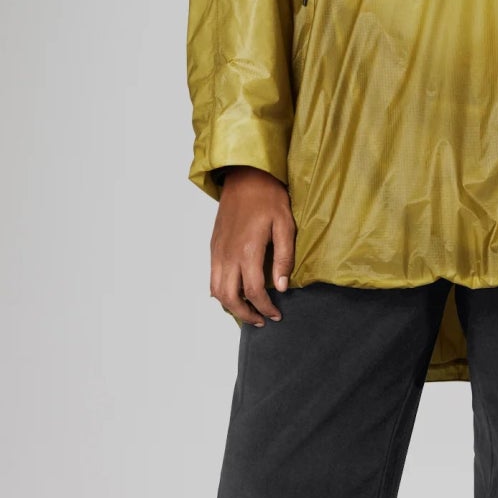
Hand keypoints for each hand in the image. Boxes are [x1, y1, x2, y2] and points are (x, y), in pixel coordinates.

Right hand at [210, 167, 295, 325]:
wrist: (245, 176)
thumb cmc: (268, 197)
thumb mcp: (285, 225)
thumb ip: (283, 258)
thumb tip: (282, 286)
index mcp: (248, 251)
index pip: (254, 291)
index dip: (266, 308)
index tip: (276, 315)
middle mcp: (228, 254)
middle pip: (230, 297)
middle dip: (245, 314)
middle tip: (261, 320)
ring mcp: (218, 251)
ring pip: (216, 290)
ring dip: (231, 306)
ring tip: (248, 311)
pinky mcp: (214, 246)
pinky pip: (212, 276)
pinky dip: (221, 291)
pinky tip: (235, 292)